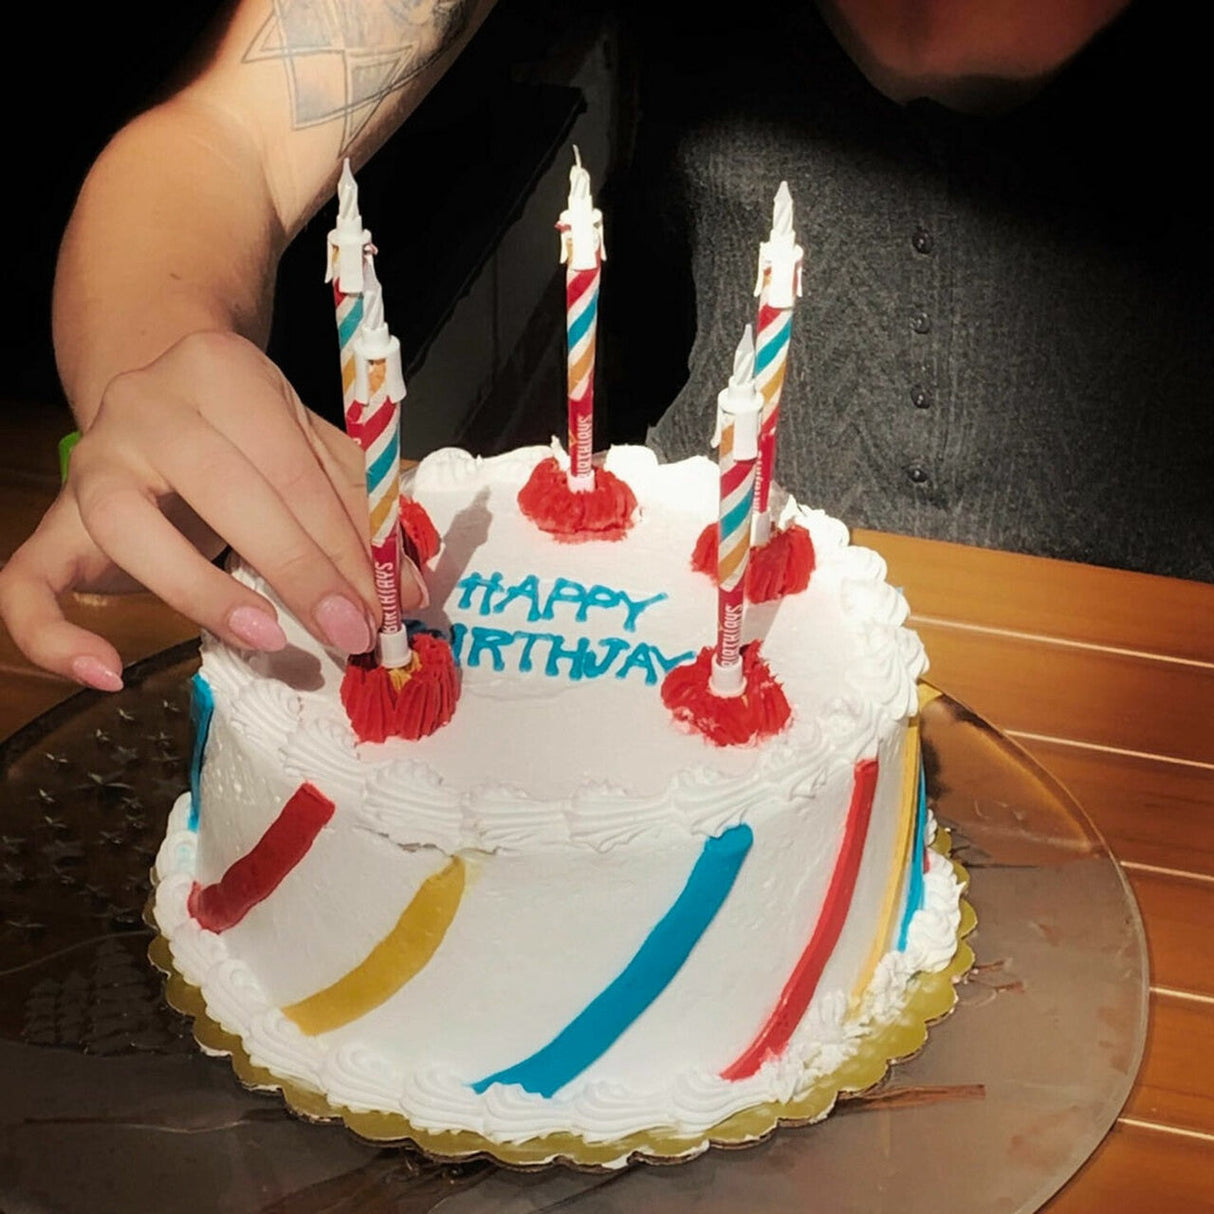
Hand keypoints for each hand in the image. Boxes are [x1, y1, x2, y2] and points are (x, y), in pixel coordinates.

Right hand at [0, 330, 424, 689]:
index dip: (340, 544)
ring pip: (128, 528)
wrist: (162, 395)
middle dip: (298, 571)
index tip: (380, 607)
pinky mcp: (53, 520)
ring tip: (267, 637)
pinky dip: (54, 636)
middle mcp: (146, 407)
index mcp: (222, 374)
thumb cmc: (250, 433)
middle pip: (223, 490)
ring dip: (202, 593)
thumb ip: (360, 510)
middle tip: (348, 633)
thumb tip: (409, 588)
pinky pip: (24, 581)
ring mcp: (91, 462)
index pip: (291, 468)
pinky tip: (108, 677)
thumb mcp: (310, 447)